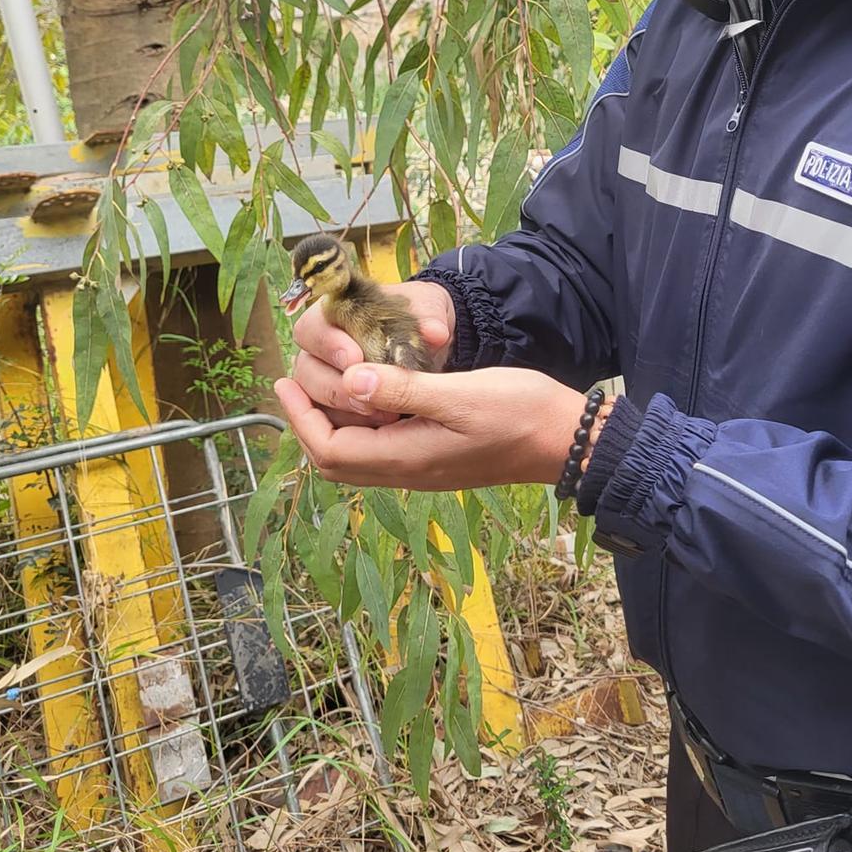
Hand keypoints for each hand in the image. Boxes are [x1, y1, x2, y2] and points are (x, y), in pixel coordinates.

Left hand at [274, 363, 583, 489]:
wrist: (567, 440)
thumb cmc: (518, 412)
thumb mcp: (460, 394)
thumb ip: (404, 389)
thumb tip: (350, 382)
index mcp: (407, 456)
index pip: (330, 449)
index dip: (301, 419)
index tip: (284, 384)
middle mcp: (409, 469)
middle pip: (336, 459)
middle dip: (307, 423)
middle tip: (292, 386)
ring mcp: (424, 465)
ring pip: (357, 455)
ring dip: (331, 424)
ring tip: (321, 387)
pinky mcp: (438, 456)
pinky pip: (381, 448)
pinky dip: (360, 424)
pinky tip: (368, 396)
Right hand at [289, 278, 454, 427]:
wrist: (431, 340)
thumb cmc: (421, 317)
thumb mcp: (430, 310)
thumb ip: (429, 318)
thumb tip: (434, 334)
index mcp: (333, 316)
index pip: (311, 329)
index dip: (328, 344)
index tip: (355, 357)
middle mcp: (321, 351)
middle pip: (305, 371)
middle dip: (336, 387)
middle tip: (369, 398)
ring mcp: (327, 381)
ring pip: (315, 403)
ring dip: (344, 413)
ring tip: (385, 416)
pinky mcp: (341, 409)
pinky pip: (330, 426)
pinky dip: (351, 431)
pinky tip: (382, 430)